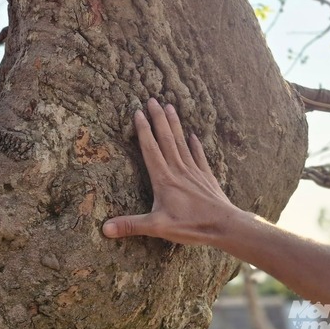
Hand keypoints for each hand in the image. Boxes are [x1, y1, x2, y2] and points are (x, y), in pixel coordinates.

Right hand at [102, 98, 238, 244]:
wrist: (225, 226)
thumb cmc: (191, 226)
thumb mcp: (157, 227)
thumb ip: (130, 225)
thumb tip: (104, 228)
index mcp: (163, 178)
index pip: (150, 148)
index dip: (143, 129)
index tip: (137, 111)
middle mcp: (178, 169)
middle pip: (165, 138)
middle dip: (157, 118)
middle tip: (152, 99)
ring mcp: (194, 171)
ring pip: (181, 142)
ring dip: (174, 124)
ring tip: (170, 106)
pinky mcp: (206, 177)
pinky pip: (199, 156)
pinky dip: (196, 145)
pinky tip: (194, 136)